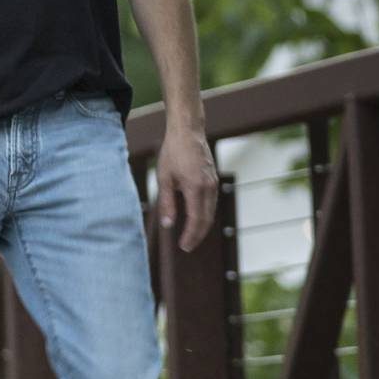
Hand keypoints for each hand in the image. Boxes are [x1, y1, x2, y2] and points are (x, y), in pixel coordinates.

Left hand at [157, 125, 218, 251]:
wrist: (188, 132)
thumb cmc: (172, 153)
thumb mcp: (164, 179)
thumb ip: (166, 203)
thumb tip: (168, 225)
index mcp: (195, 187)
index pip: (196, 219)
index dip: (191, 235)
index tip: (184, 247)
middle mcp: (209, 187)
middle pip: (206, 219)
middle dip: (197, 235)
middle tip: (187, 247)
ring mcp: (214, 183)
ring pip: (211, 211)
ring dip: (202, 226)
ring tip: (190, 236)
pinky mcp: (214, 179)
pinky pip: (211, 202)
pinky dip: (205, 214)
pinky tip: (196, 218)